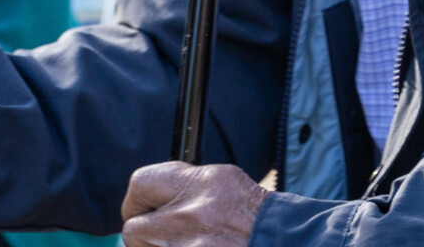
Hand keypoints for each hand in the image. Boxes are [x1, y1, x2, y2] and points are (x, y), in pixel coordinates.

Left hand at [120, 162, 267, 246]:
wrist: (289, 244)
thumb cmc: (256, 217)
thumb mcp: (224, 183)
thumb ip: (186, 187)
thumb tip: (150, 198)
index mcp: (201, 185)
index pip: (141, 184)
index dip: (136, 201)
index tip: (141, 210)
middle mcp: (193, 216)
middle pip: (134, 230)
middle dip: (145, 236)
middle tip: (164, 237)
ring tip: (188, 245)